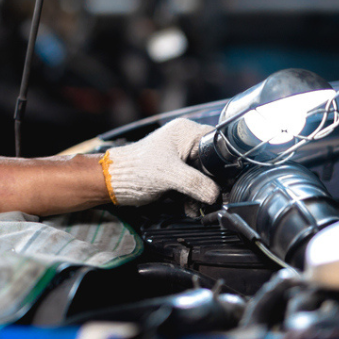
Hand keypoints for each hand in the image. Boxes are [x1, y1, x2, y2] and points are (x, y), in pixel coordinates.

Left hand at [102, 118, 220, 206]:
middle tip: (207, 198)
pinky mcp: (177, 171)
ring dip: (202, 194)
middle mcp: (186, 141)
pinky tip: (189, 207)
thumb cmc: (136, 169)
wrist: (116, 181)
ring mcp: (181, 156)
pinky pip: (195, 184)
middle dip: (210, 184)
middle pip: (212, 163)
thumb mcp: (170, 175)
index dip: (221, 163)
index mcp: (186, 132)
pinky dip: (193, 196)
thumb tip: (216, 195)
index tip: (223, 181)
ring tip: (194, 206)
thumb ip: (197, 184)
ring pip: (205, 176)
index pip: (217, 143)